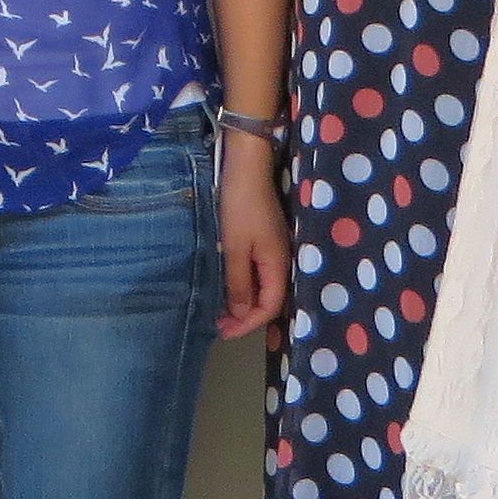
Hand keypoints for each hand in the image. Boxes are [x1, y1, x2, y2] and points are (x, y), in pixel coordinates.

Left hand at [215, 135, 291, 340]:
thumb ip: (239, 282)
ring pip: (261, 286)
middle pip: (268, 299)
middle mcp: (280, 260)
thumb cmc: (240, 206)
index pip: (269, 306)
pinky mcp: (263, 239)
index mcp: (277, 264)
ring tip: (218, 311)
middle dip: (244, 317)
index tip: (223, 332)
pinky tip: (226, 286)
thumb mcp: (235, 247)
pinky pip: (256, 272)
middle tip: (217, 326)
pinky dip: (242, 284)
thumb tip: (241, 313)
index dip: (248, 323)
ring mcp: (273, 249)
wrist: (246, 166)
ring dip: (241, 302)